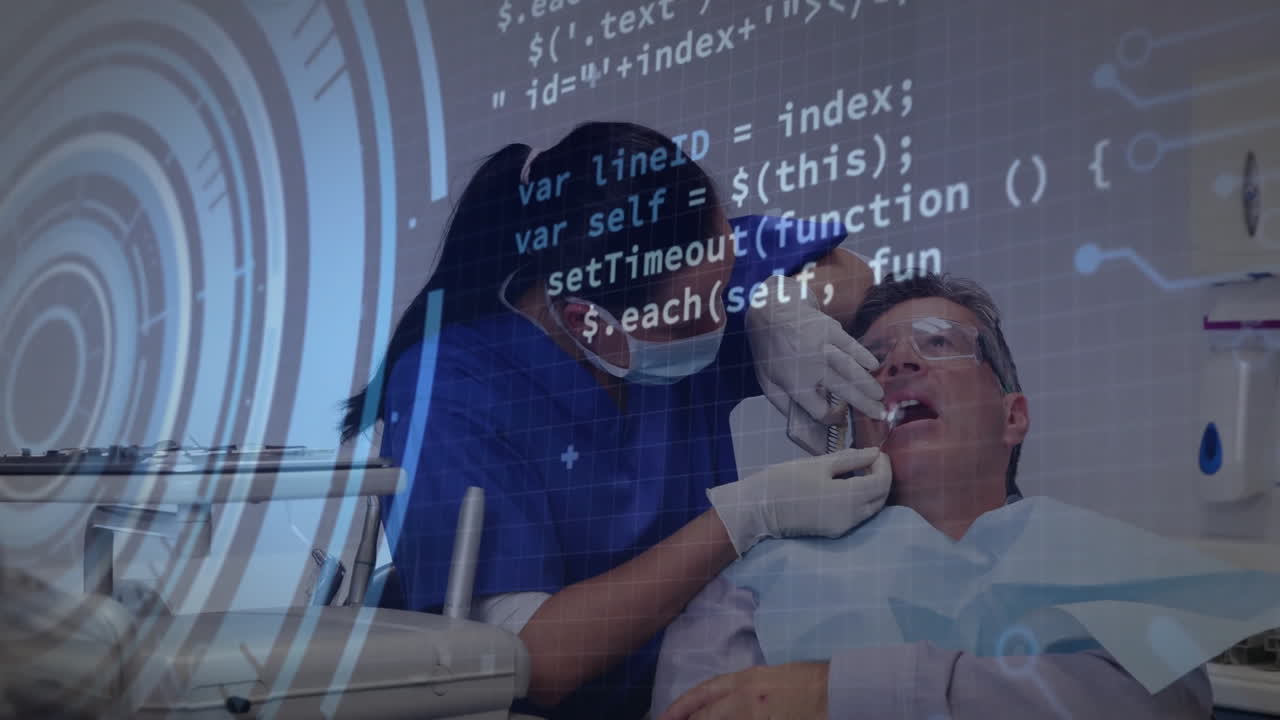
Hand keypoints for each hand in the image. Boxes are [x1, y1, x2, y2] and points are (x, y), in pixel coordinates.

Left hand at [658, 662, 829, 719]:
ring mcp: (758, 717)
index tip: (663, 717)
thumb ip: (744, 689)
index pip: (704, 692)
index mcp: (747, 679)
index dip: (680, 706)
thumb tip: (724, 703)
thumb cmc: (810, 682)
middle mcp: (747, 698)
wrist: (840, 691)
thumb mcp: (770, 677)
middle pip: (706, 715)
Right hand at [707, 448, 890, 554]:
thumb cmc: (784, 481)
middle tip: (869, 459)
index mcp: (848, 498)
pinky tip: (849, 485)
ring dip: (873, 489)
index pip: (882, 482)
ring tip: (859, 470)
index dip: (884, 465)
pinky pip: (859, 515)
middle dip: (881, 477)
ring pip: (872, 508)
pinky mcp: (835, 532)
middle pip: (881, 498)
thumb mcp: (818, 464)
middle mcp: (851, 518)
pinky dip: (862, 499)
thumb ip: (851, 458)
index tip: (875, 451)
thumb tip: (874, 453)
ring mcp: (843, 528)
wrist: (758, 509)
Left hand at [746, 273, 884, 423]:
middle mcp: (811, 366)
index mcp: (795, 382)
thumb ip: (784, 403)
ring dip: (867, 383)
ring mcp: (822, 346)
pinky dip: (864, 356)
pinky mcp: (830, 329)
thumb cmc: (768, 351)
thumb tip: (804, 420)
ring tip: (880, 395)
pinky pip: (851, 345)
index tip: (838, 418)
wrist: (768, 312)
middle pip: (842, 390)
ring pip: (850, 369)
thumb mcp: (766, 382)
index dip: (830, 417)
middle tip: (880, 413)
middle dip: (863, 404)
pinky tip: (874, 366)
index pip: (818, 408)